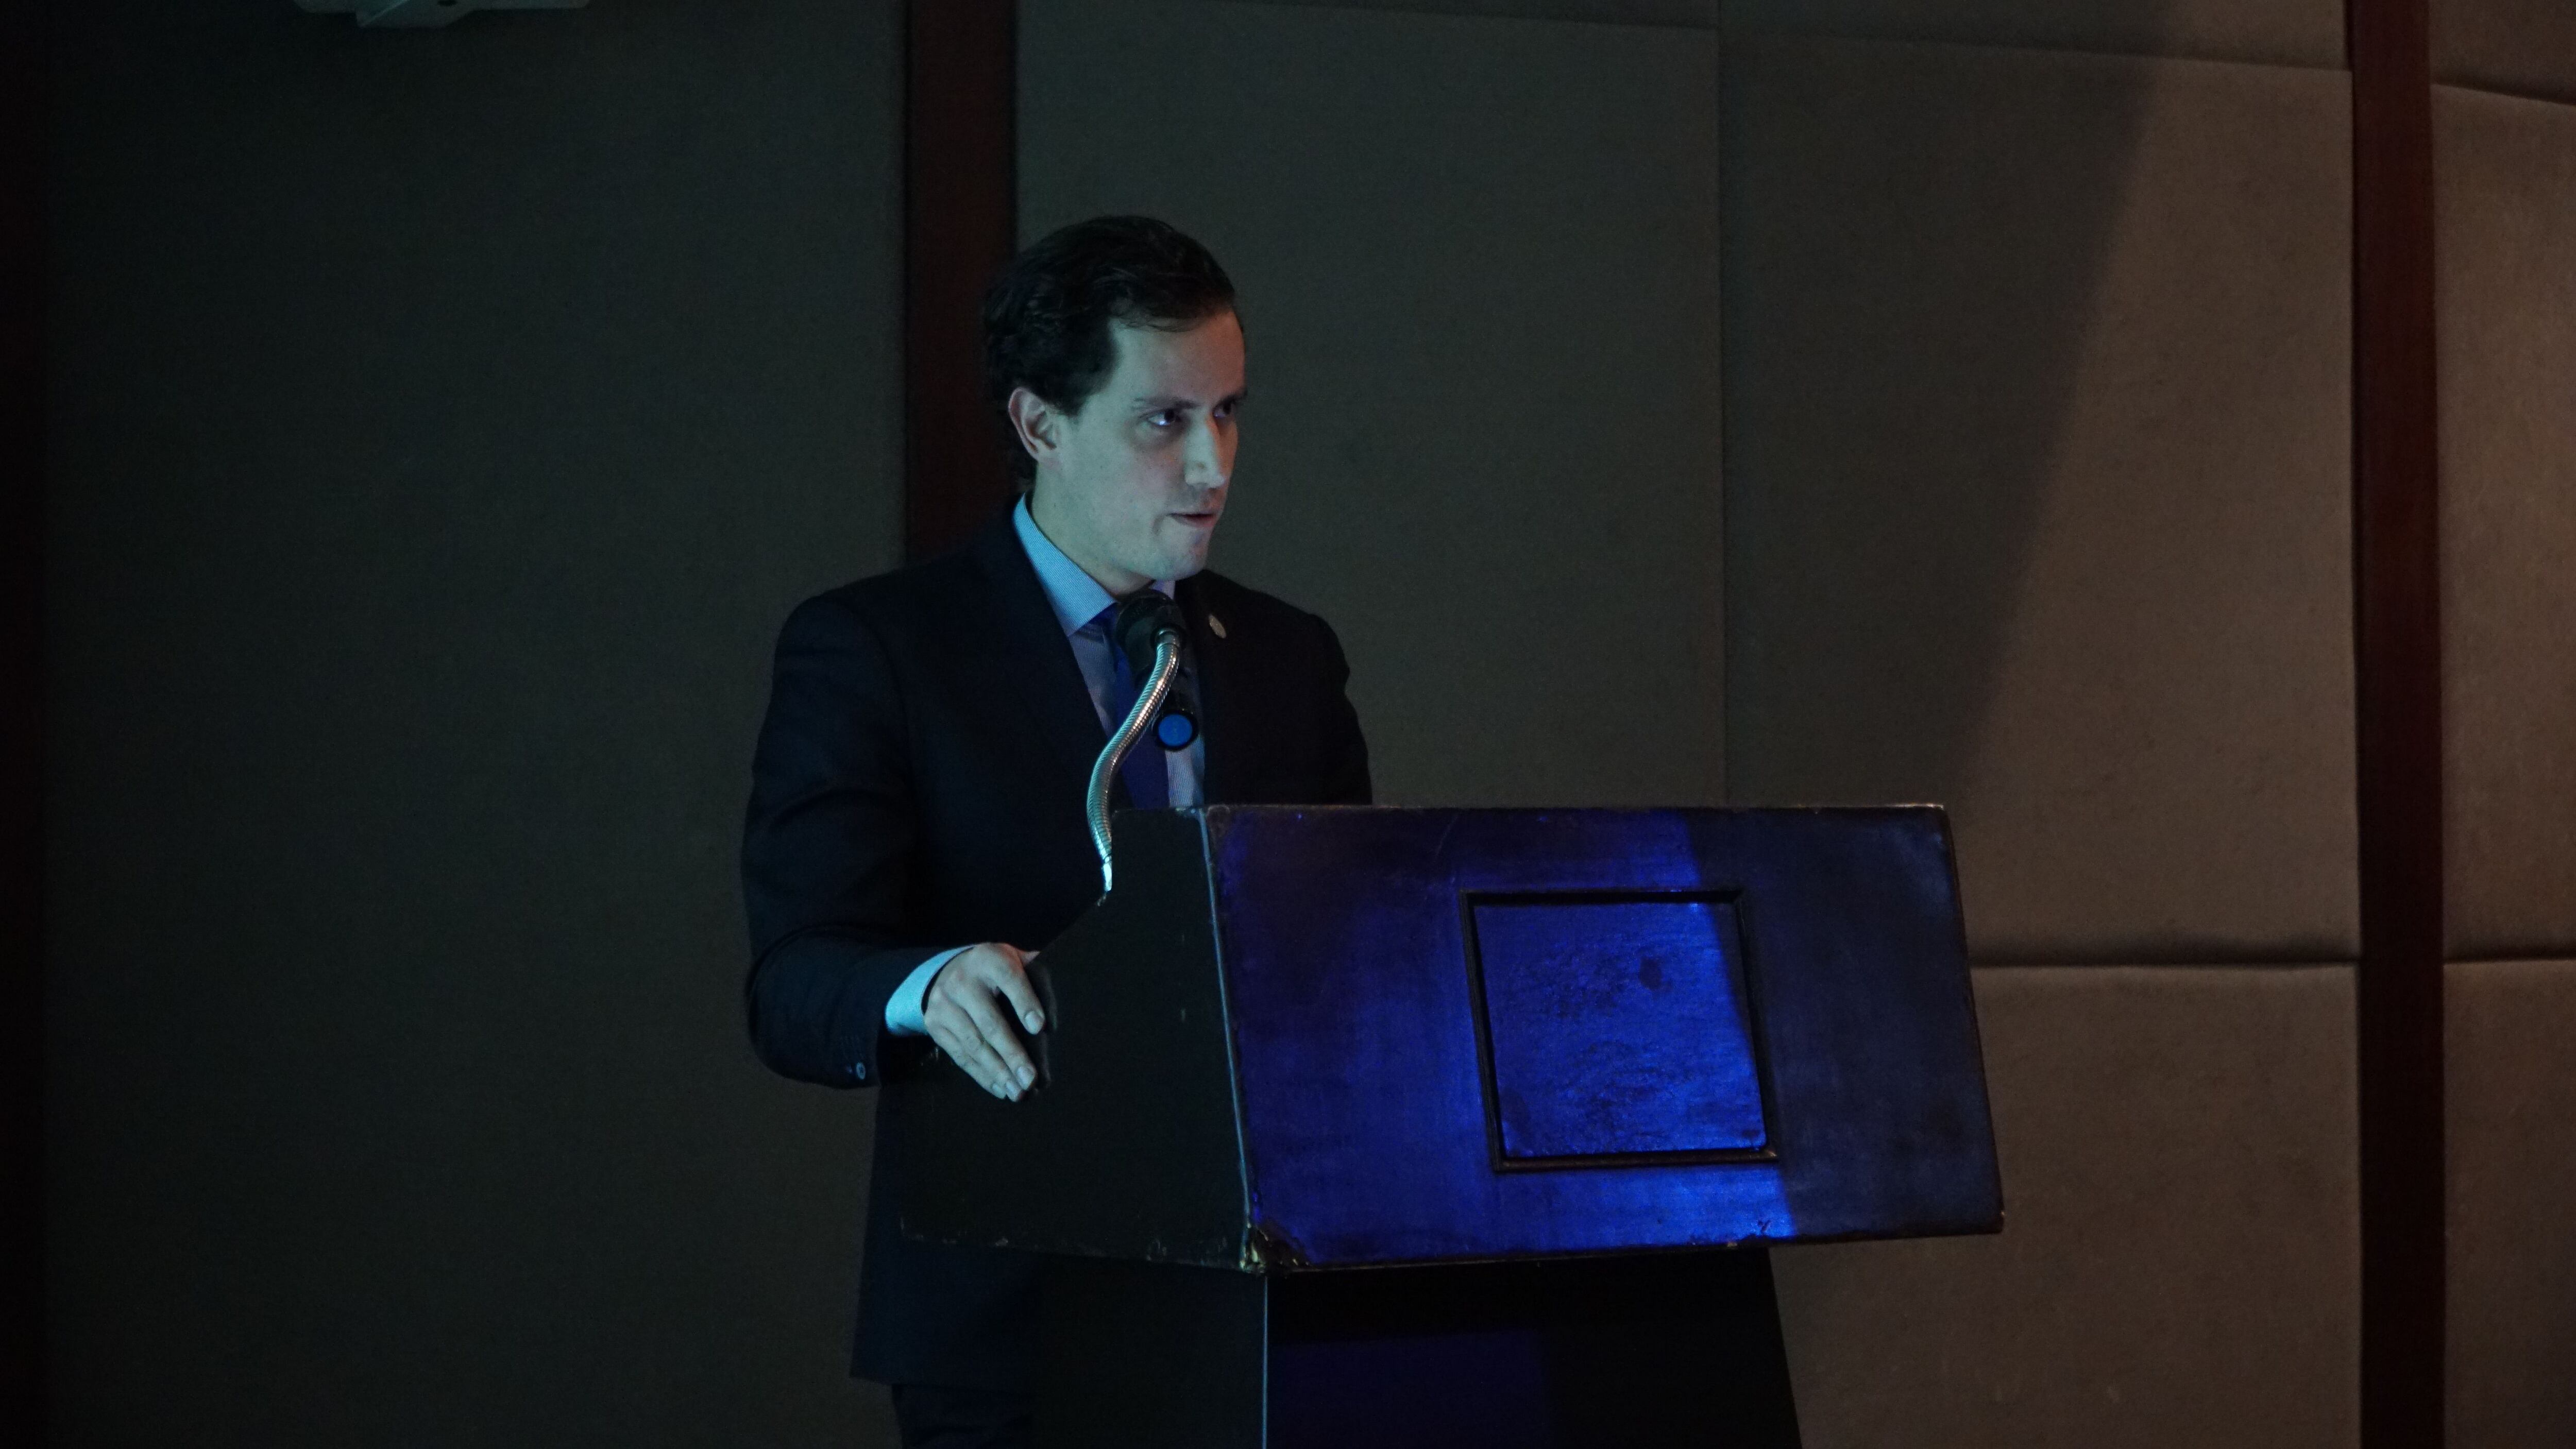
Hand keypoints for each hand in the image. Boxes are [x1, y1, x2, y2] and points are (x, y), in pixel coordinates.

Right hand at [923, 942, 1045, 1100]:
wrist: (947, 970)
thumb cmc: (993, 970)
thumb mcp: (1012, 959)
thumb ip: (1034, 971)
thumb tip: (1066, 988)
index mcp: (989, 959)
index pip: (1010, 980)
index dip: (1025, 1003)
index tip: (1040, 1028)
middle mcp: (962, 981)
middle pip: (990, 1022)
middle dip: (1012, 1054)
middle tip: (1031, 1079)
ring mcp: (944, 1004)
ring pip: (974, 1044)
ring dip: (998, 1071)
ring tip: (1018, 1091)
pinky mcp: (934, 1024)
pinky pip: (959, 1055)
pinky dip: (981, 1074)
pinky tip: (999, 1087)